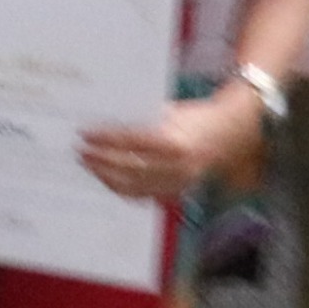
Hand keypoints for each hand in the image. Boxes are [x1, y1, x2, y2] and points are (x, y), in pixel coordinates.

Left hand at [79, 88, 255, 201]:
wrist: (228, 134)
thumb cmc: (194, 117)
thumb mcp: (169, 111)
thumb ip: (142, 120)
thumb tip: (104, 121)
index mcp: (174, 141)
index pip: (131, 141)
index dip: (105, 139)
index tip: (84, 134)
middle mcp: (176, 166)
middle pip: (128, 168)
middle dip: (100, 161)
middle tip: (79, 151)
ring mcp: (177, 184)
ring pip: (133, 187)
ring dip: (106, 177)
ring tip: (88, 165)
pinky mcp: (177, 194)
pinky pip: (143, 196)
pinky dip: (122, 188)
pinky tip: (106, 178)